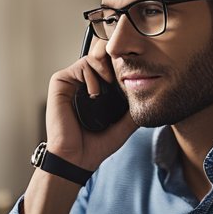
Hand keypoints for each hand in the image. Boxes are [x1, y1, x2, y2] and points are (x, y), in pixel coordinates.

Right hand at [44, 44, 136, 171]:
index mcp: (97, 89)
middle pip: (102, 56)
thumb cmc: (96, 144)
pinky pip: (81, 65)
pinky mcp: (60, 82)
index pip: (111, 65)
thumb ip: (135, 109)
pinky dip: (92, 76)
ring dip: (105, 69)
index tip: (132, 74)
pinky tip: (95, 93)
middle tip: (122, 74)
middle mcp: (84, 83)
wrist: (77, 157)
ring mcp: (72, 81)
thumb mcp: (124, 124)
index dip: (122, 64)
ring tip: (108, 86)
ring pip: (93, 57)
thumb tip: (152, 94)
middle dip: (114, 60)